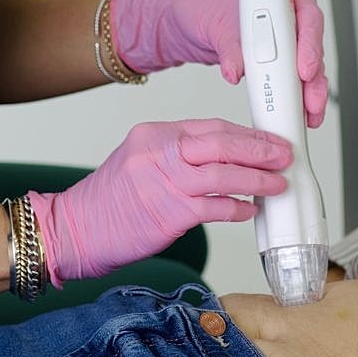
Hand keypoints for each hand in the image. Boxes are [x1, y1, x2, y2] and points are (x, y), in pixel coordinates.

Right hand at [30, 119, 292, 285]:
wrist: (74, 229)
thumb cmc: (110, 202)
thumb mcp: (141, 162)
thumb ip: (179, 157)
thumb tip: (225, 160)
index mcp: (155, 134)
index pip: (211, 126)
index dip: (246, 134)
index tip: (269, 141)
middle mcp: (159, 152)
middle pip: (221, 142)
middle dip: (259, 148)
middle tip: (283, 154)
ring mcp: (163, 182)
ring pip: (223, 173)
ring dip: (257, 178)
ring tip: (278, 183)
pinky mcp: (168, 213)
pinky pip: (214, 207)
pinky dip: (237, 207)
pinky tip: (250, 210)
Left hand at [110, 0, 328, 126]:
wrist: (189, 22)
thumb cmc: (203, 8)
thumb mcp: (214, 25)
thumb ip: (228, 46)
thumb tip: (235, 69)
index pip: (306, 14)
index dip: (308, 43)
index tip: (303, 67)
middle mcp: (290, 12)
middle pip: (312, 45)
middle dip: (314, 76)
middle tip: (310, 98)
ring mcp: (288, 36)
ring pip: (309, 65)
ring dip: (310, 91)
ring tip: (309, 113)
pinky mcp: (281, 59)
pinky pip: (296, 78)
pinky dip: (298, 97)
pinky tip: (300, 114)